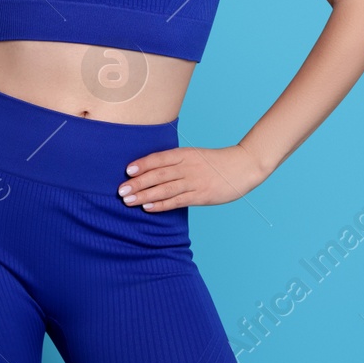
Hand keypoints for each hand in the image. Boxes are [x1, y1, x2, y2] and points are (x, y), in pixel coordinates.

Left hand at [118, 144, 266, 211]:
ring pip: (164, 189)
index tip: (126, 171)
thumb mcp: (195, 156)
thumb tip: (153, 171)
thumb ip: (177, 162)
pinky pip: (177, 201)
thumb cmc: (216, 162)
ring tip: (128, 200)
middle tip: (120, 190)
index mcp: (185, 154)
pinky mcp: (201, 195)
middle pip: (158, 175)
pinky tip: (148, 208)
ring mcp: (194, 181)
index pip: (159, 158)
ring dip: (144, 195)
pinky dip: (161, 205)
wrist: (243, 166)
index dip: (142, 164)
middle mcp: (187, 166)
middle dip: (137, 183)